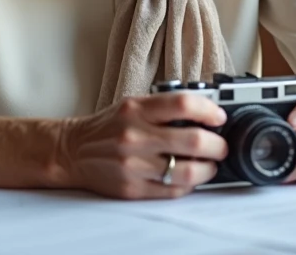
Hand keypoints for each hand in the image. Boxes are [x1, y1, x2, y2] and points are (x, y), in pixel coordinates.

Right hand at [58, 93, 229, 198]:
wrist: (73, 150)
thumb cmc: (108, 126)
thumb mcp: (133, 105)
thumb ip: (164, 107)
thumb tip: (204, 112)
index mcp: (137, 110)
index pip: (183, 104)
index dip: (209, 110)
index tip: (219, 117)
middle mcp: (135, 136)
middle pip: (193, 140)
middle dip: (217, 145)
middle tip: (221, 146)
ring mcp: (133, 165)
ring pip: (187, 171)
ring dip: (208, 169)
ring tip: (210, 165)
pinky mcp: (132, 188)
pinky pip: (172, 191)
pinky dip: (188, 185)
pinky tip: (189, 178)